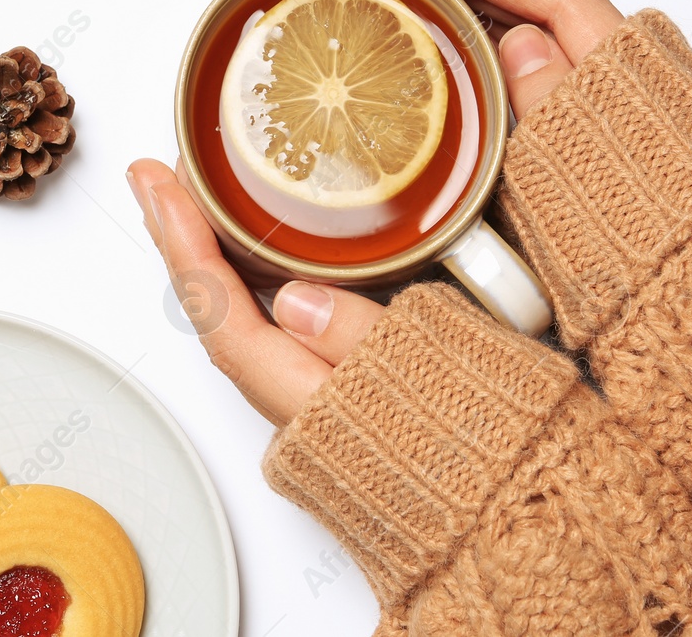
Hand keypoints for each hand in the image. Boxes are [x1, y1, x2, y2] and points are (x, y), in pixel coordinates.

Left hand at [132, 0, 623, 424]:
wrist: (535, 519)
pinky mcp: (349, 397)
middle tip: (170, 173)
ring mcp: (322, 405)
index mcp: (316, 402)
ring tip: (212, 193)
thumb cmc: (499, 454)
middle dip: (189, 239)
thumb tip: (298, 303)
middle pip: (221, 315)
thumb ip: (365, 342)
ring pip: (252, 322)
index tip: (156, 181)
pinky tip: (286, 246)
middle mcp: (304, 409)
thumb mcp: (441, 378)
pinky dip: (269, 281)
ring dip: (225, 256)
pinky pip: (287, 332)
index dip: (182, 243)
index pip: (222, 316)